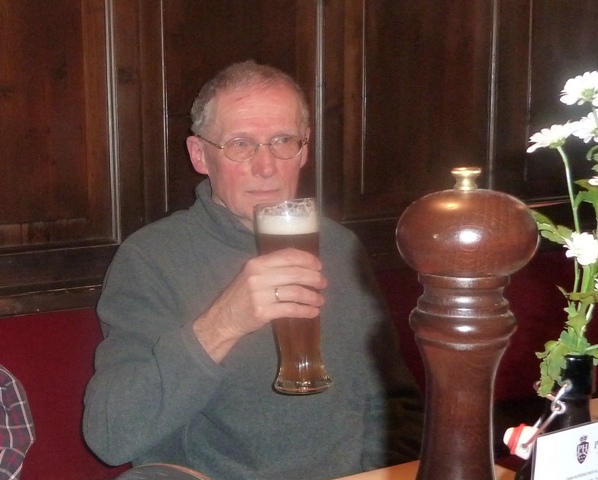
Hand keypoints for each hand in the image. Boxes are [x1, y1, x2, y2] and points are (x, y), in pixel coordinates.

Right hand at [192, 248, 327, 362]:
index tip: (319, 265)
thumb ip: (273, 268)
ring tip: (320, 300)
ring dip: (312, 296)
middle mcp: (258, 276)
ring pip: (295, 292)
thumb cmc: (242, 295)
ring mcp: (259, 295)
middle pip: (295, 273)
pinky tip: (313, 312)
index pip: (288, 255)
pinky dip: (305, 310)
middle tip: (323, 283)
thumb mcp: (253, 275)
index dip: (307, 259)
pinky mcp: (262, 312)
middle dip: (314, 278)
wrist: (223, 318)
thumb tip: (304, 266)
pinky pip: (290, 309)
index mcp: (257, 263)